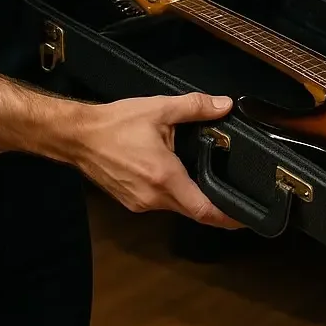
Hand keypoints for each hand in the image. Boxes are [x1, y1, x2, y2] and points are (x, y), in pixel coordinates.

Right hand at [74, 92, 244, 228]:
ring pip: (176, 207)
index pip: (203, 209)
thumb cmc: (116, 123)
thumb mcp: (160, 109)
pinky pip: (161, 202)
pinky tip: (181, 176)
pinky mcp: (130, 201)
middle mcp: (153, 198)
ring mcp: (139, 203)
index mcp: (164, 178)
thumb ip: (195, 107)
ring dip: (194, 198)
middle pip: (192, 210)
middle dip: (216, 208)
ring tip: (213, 182)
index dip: (228, 217)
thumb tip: (225, 105)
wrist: (77, 137)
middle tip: (239, 199)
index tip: (247, 220)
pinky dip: (176, 193)